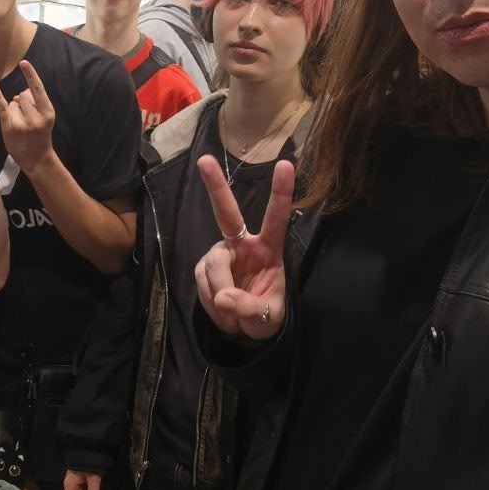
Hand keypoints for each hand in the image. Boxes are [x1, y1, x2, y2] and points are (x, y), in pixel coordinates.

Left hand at [0, 61, 55, 174]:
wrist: (36, 158)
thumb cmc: (40, 135)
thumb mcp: (45, 117)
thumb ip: (37, 102)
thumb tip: (22, 92)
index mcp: (47, 112)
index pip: (38, 89)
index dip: (31, 74)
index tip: (24, 62)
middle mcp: (35, 117)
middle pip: (23, 95)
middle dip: (22, 101)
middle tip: (27, 118)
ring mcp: (22, 123)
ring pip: (13, 102)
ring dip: (14, 109)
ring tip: (20, 123)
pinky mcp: (9, 127)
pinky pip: (2, 107)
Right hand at [194, 157, 295, 340]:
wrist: (245, 329)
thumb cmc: (265, 315)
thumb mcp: (268, 317)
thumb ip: (250, 308)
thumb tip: (224, 298)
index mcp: (268, 248)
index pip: (276, 218)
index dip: (281, 193)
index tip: (285, 164)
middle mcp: (241, 244)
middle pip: (226, 212)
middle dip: (216, 186)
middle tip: (204, 160)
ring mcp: (220, 255)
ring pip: (213, 268)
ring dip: (221, 295)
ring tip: (232, 315)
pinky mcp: (203, 268)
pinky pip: (202, 285)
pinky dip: (211, 304)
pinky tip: (222, 311)